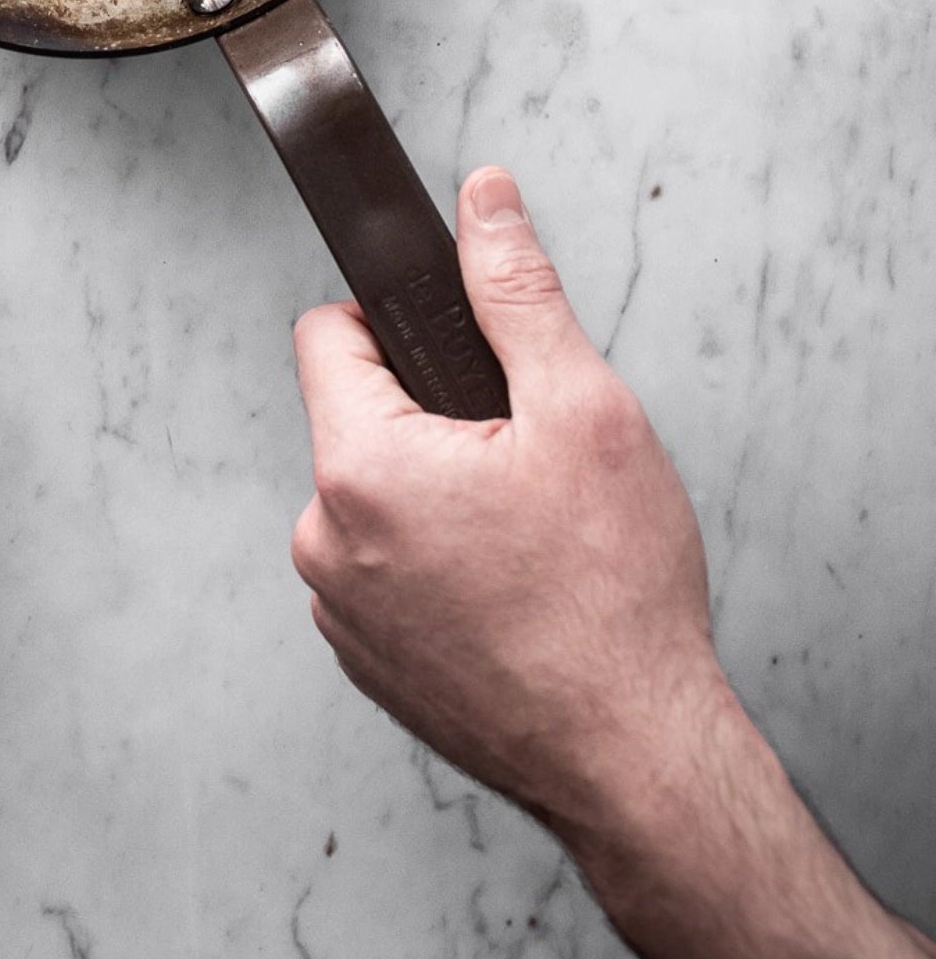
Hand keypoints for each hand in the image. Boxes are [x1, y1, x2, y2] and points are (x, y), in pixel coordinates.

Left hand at [290, 167, 935, 958]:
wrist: (634, 758)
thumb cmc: (614, 596)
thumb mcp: (584, 410)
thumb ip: (517, 291)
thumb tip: (483, 200)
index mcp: (359, 466)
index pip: (326, 333)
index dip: (396, 323)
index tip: (462, 353)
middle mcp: (324, 541)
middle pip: (356, 417)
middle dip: (433, 416)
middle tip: (526, 461)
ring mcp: (341, 611)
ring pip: (374, 496)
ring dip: (437, 494)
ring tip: (529, 537)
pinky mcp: (368, 662)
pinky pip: (384, 568)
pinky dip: (436, 563)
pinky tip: (513, 590)